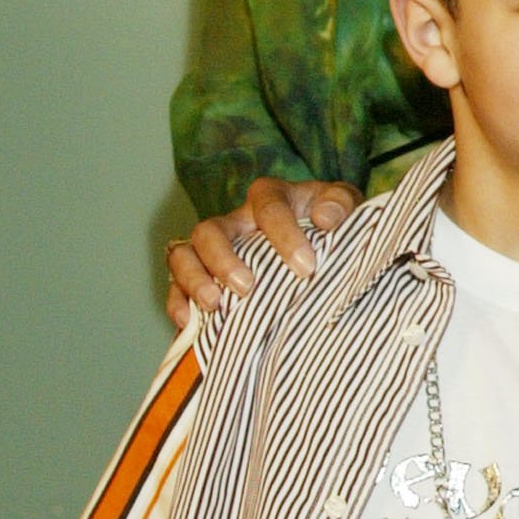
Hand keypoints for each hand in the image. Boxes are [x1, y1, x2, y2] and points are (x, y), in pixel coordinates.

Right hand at [164, 177, 358, 330]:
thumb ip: (340, 202)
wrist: (322, 242)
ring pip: (184, 253)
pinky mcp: (203, 276)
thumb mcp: (341, 204)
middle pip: (210, 229)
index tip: (306, 266)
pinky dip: (177, 301)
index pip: (268, 206)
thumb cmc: (329, 222)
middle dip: (223, 258)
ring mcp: (215, 248)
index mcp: (269, 197)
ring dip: (194, 278)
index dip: (283, 234)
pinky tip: (188, 321)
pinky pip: (176, 285)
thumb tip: (326, 218)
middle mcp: (235, 220)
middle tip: (247, 286)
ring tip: (213, 304)